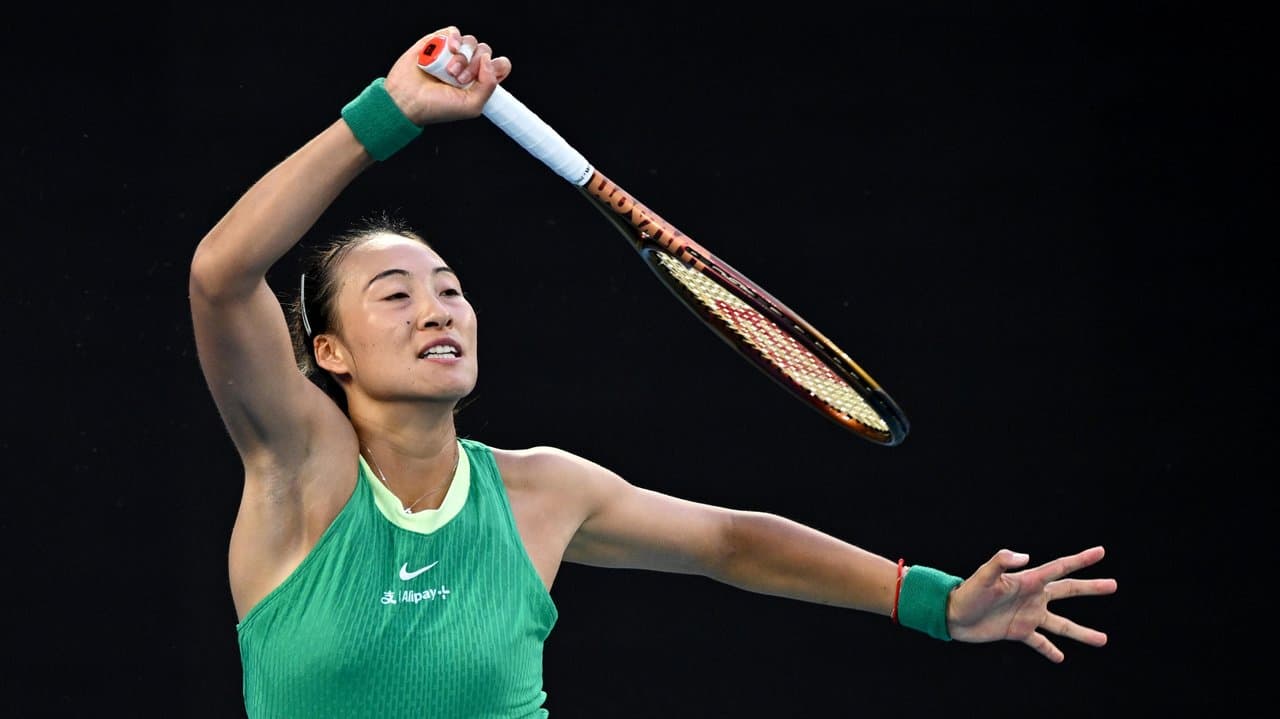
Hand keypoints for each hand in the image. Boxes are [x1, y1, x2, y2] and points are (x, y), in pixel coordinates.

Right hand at [382, 26, 512, 125]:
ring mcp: (454, 54)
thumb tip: (488, 60)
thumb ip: (489, 85)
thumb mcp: (471, 106)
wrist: (407, 99)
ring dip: (462, 56)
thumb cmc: (436, 107)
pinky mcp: (439, 42)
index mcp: (479, 81)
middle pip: (486, 51)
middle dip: (475, 65)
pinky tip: (448, 50)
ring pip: (472, 42)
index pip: (500, 65)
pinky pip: (455, 32)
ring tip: (449, 71)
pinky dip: (454, 39)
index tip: (483, 78)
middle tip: (459, 79)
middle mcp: (469, 66)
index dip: (496, 67)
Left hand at [946, 545, 1116, 661]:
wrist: (953, 614)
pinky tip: (1061, 658)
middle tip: (1113, 585)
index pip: (1060, 568)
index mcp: (1028, 581)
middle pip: (1068, 591)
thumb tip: (1026, 556)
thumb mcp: (984, 575)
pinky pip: (1040, 643)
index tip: (1101, 552)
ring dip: (1082, 632)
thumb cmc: (968, 592)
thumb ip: (1001, 561)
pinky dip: (1050, 650)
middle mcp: (1033, 597)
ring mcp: (1028, 615)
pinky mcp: (1019, 632)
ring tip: (1103, 640)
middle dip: (1090, 588)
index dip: (1081, 559)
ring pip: (1062, 624)